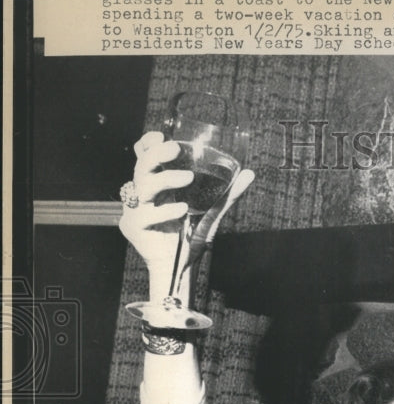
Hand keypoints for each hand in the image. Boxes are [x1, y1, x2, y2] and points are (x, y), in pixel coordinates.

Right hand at [119, 131, 254, 299]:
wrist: (183, 268)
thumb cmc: (193, 237)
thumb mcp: (213, 212)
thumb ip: (228, 194)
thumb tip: (249, 172)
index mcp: (156, 186)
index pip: (143, 157)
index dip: (147, 144)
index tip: (161, 135)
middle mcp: (143, 195)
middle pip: (141, 166)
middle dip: (156, 154)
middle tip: (176, 149)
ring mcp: (135, 210)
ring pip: (142, 187)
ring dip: (165, 179)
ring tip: (186, 177)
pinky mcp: (133, 227)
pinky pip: (145, 215)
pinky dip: (165, 211)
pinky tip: (182, 210)